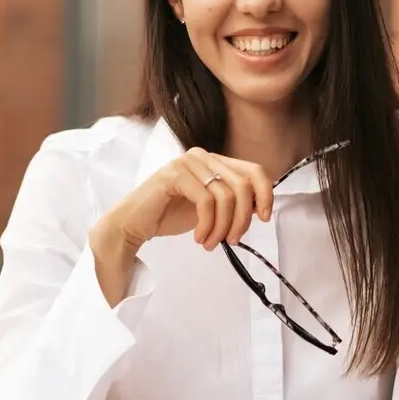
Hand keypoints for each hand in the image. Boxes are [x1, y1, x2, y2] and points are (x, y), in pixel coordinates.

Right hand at [102, 148, 274, 252]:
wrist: (133, 223)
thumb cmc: (168, 215)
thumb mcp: (210, 209)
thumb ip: (232, 202)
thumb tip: (261, 207)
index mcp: (214, 161)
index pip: (253, 170)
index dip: (265, 193)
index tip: (264, 217)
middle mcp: (202, 156)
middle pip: (243, 185)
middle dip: (242, 219)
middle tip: (232, 240)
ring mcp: (187, 163)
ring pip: (226, 195)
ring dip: (222, 226)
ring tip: (211, 242)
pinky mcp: (174, 174)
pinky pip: (206, 201)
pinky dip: (207, 225)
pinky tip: (199, 237)